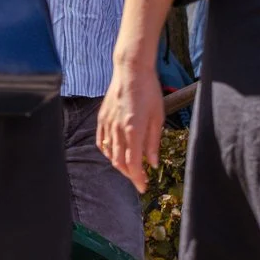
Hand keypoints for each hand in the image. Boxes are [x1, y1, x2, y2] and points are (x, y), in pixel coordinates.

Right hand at [99, 63, 164, 191]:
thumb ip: (153, 142)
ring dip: (119, 164)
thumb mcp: (158, 117)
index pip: (133, 163)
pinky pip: (101, 141)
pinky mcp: (101, 118)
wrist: (130, 71)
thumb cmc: (149, 91)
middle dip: (130, 174)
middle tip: (140, 180)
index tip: (143, 187)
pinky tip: (114, 154)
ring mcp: (107, 124)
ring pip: (110, 153)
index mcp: (133, 130)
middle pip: (119, 161)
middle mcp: (117, 129)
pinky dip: (107, 152)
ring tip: (130, 168)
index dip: (137, 178)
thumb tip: (153, 162)